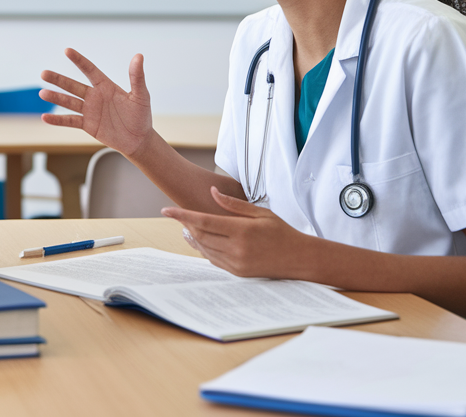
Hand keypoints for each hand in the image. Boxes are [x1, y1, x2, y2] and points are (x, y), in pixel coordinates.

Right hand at [39, 48, 154, 156]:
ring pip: (69, 102)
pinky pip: (70, 121)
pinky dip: (57, 120)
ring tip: (42, 93)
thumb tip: (139, 56)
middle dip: (58, 79)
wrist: (138, 140)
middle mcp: (95, 97)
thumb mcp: (141, 96)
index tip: (67, 51)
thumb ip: (137, 77)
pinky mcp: (88, 125)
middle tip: (43, 73)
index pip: (90, 70)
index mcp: (106, 86)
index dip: (79, 61)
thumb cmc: (141, 116)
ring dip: (55, 98)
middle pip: (73, 85)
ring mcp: (90, 111)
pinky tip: (45, 117)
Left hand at [163, 187, 309, 278]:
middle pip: (200, 236)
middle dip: (186, 225)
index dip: (182, 215)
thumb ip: (233, 204)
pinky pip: (213, 260)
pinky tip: (202, 241)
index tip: (166, 210)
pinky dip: (204, 249)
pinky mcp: (237, 273)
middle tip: (179, 216)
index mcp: (242, 231)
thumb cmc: (282, 232)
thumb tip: (212, 192)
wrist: (299, 259)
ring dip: (193, 238)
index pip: (203, 221)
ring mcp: (236, 263)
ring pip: (204, 249)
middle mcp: (237, 249)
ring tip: (187, 227)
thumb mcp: (260, 212)